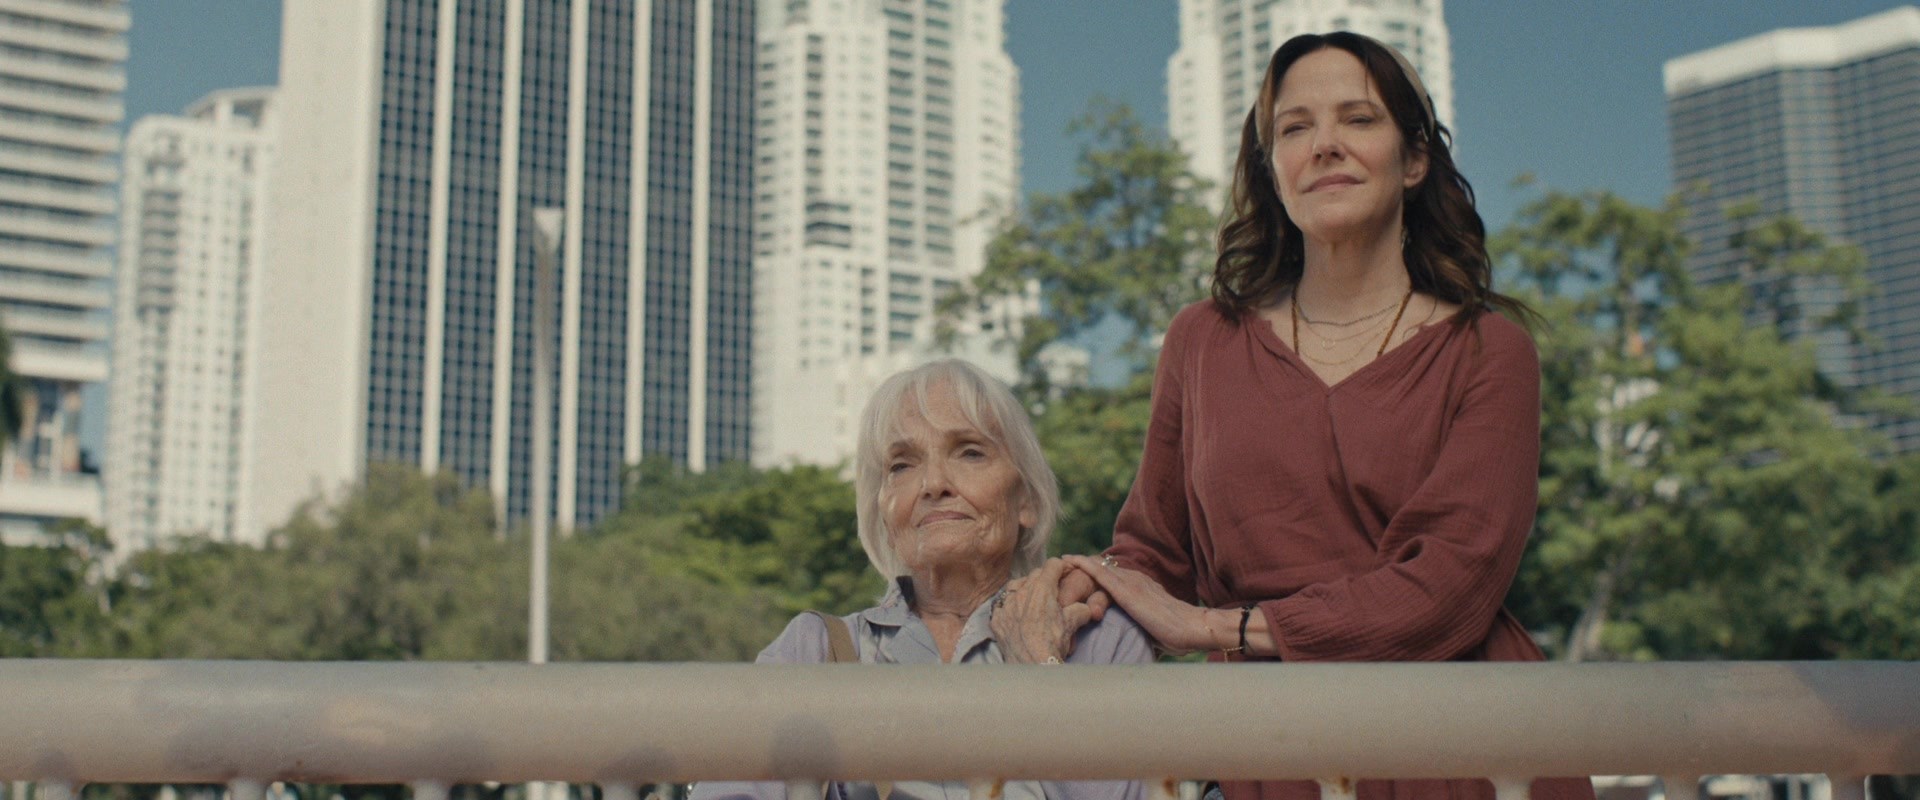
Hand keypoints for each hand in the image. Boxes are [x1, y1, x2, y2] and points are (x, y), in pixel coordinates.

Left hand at [991, 558, 1096, 663]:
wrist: (1032, 666)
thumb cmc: (1053, 643)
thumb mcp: (1072, 623)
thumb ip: (1080, 609)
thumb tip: (1085, 607)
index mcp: (1042, 588)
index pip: (1053, 565)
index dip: (1063, 567)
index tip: (1067, 572)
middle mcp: (1020, 591)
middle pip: (1035, 574)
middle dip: (1046, 578)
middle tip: (1053, 589)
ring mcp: (1005, 604)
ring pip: (1015, 586)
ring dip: (1025, 588)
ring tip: (1033, 599)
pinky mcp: (996, 618)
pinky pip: (1002, 604)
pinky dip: (1011, 606)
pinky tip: (1016, 614)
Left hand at [1063, 554, 1218, 654]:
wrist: (1193, 629)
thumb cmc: (1178, 635)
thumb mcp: (1152, 630)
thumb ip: (1138, 631)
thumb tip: (1130, 645)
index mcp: (1140, 589)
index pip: (1111, 577)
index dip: (1092, 574)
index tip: (1074, 575)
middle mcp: (1134, 580)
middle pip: (1101, 570)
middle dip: (1079, 568)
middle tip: (1057, 566)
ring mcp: (1131, 583)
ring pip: (1097, 569)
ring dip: (1077, 565)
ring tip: (1057, 562)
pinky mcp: (1127, 591)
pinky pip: (1100, 574)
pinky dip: (1083, 566)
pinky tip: (1069, 561)